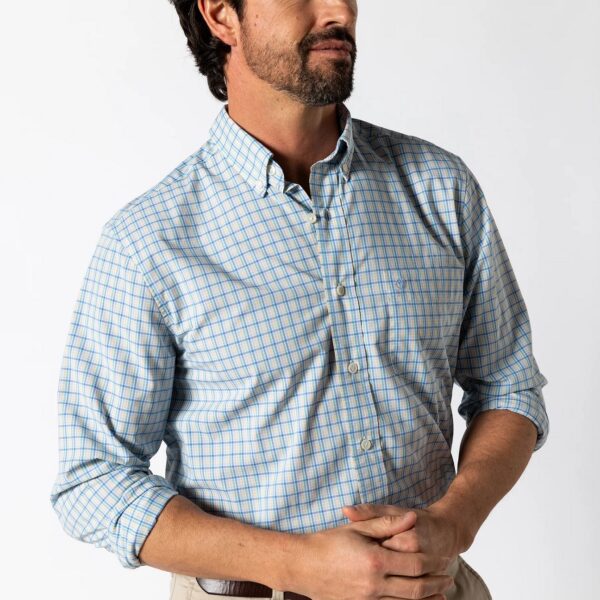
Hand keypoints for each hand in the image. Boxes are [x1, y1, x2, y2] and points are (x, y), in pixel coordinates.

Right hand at [291, 512, 453, 599]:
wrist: (303, 565)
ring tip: (441, 593)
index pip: (414, 564)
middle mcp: (374, 585)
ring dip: (427, 598)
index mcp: (375, 561)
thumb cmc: (329, 543)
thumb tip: (412, 518)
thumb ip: (387, 524)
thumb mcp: (357, 528)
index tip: (444, 559)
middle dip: (436, 583)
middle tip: (448, 578)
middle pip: (416, 588)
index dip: (432, 563)